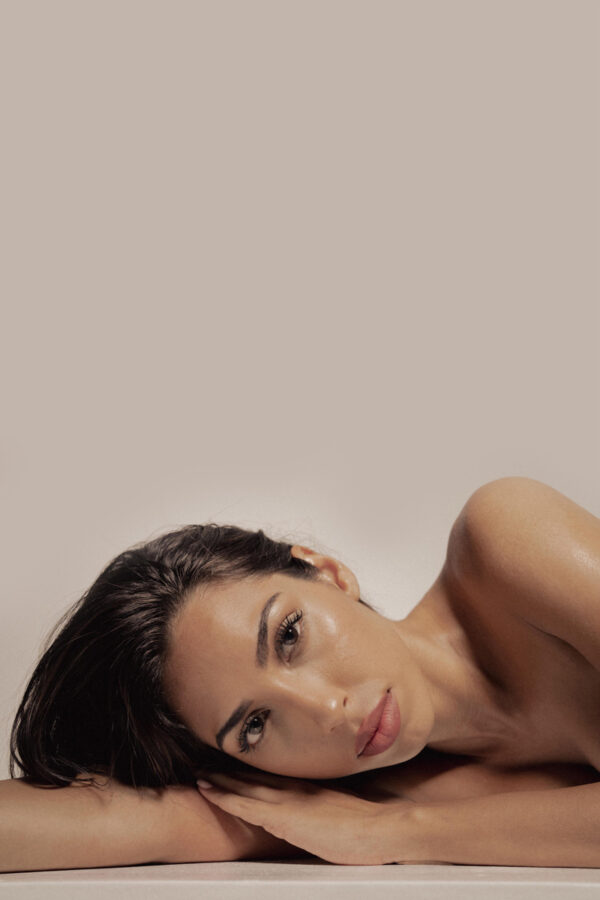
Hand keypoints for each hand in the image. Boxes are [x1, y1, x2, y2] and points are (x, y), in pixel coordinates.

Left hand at [196, 770, 416, 864]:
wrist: (381, 827)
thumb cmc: (372, 826)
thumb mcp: (348, 813)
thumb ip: (332, 809)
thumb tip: (328, 814)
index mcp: (312, 789)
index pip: (275, 779)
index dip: (253, 773)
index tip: (236, 768)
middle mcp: (296, 790)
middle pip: (256, 779)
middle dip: (231, 775)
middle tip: (207, 767)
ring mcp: (288, 801)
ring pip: (245, 788)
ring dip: (221, 782)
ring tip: (200, 776)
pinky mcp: (282, 817)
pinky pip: (245, 805)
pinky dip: (225, 797)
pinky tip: (208, 791)